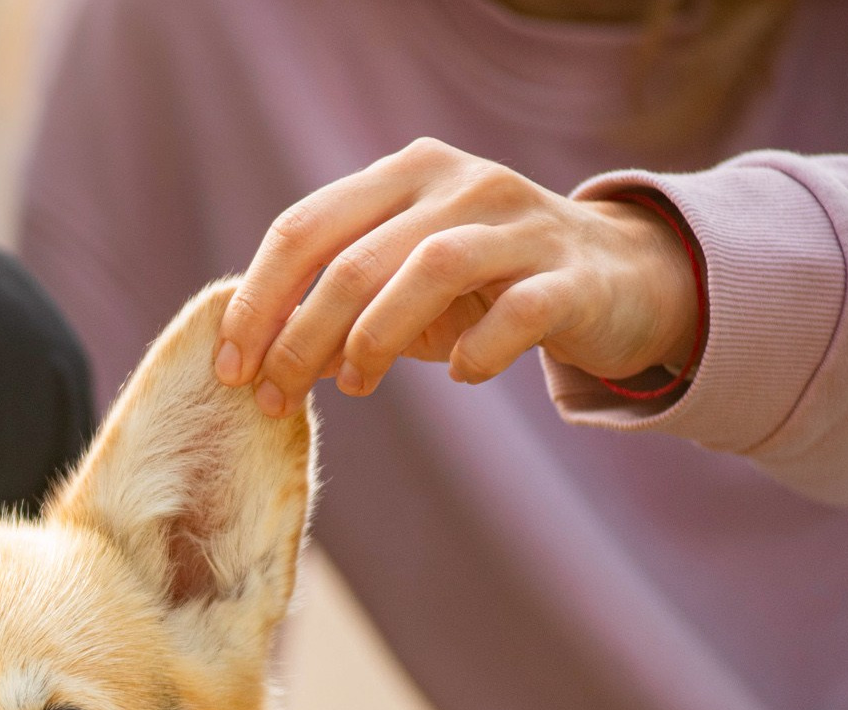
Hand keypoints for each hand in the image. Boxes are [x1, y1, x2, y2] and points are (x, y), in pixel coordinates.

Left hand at [215, 138, 699, 414]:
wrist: (616, 276)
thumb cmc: (484, 287)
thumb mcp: (400, 286)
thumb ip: (334, 308)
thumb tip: (259, 361)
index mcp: (404, 175)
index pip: (303, 229)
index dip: (257, 301)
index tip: (231, 366)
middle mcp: (459, 184)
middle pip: (353, 259)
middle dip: (300, 336)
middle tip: (278, 396)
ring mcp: (521, 224)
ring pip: (427, 271)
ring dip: (373, 341)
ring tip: (354, 387)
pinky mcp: (572, 276)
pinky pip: (516, 313)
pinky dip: (478, 351)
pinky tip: (461, 375)